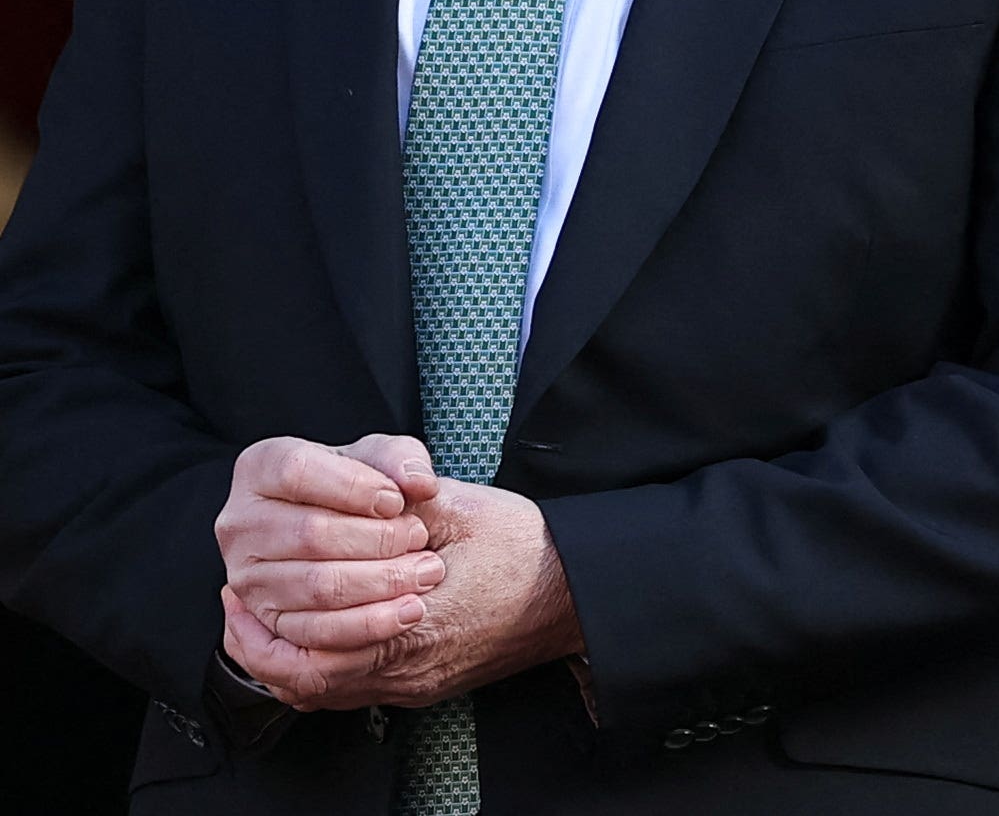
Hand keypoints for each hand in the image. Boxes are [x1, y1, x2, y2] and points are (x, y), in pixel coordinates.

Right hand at [214, 435, 444, 676]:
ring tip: (425, 573)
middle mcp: (240, 523)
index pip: (296, 471)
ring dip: (381, 583)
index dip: (353, 486)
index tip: (396, 500)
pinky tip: (406, 612)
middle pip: (310, 534)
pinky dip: (367, 625)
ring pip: (316, 586)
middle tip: (421, 539)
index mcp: (260, 468)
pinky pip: (314, 632)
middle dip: (379, 540)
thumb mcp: (382, 457)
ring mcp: (246, 576)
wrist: (348, 528)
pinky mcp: (266, 619)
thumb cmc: (363, 484)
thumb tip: (419, 483)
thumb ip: (401, 459)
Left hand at [220, 458, 583, 709]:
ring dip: (283, 661)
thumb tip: (357, 488)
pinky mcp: (424, 686)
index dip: (267, 615)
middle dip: (262, 641)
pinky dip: (317, 670)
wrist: (579, 593)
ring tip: (256, 625)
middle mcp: (408, 666)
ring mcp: (416, 684)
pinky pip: (351, 694)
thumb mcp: (464, 507)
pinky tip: (307, 640)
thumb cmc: (526, 546)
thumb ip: (404, 503)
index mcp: (414, 621)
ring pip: (324, 693)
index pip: (312, 638)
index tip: (239, 586)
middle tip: (235, 605)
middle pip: (306, 677)